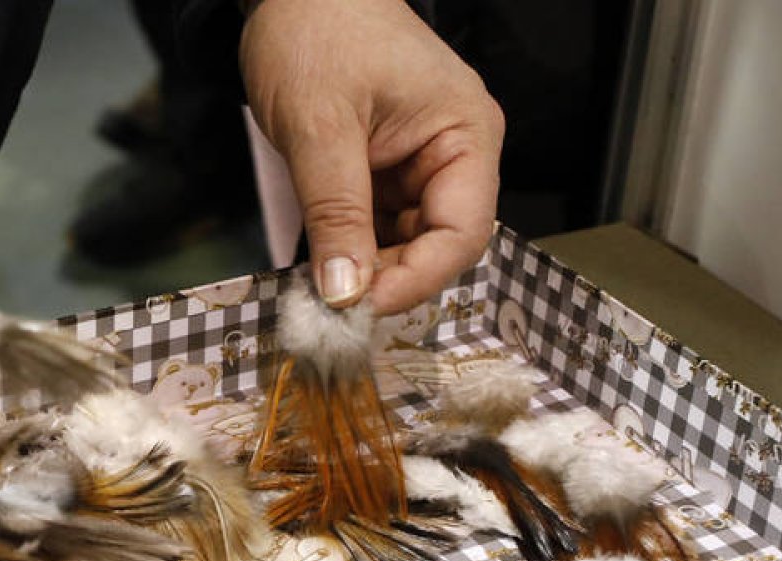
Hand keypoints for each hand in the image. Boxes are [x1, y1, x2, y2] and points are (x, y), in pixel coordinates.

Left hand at [241, 0, 503, 313]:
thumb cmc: (316, 32)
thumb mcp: (319, 127)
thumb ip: (336, 213)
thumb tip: (345, 294)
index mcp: (465, 134)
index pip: (462, 232)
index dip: (416, 279)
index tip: (360, 308)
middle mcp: (454, 154)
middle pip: (437, 246)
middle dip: (388, 279)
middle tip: (331, 306)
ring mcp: (420, 164)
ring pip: (405, 244)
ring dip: (366, 270)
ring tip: (318, 288)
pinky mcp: (387, 171)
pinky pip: (378, 227)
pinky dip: (350, 249)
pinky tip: (320, 264)